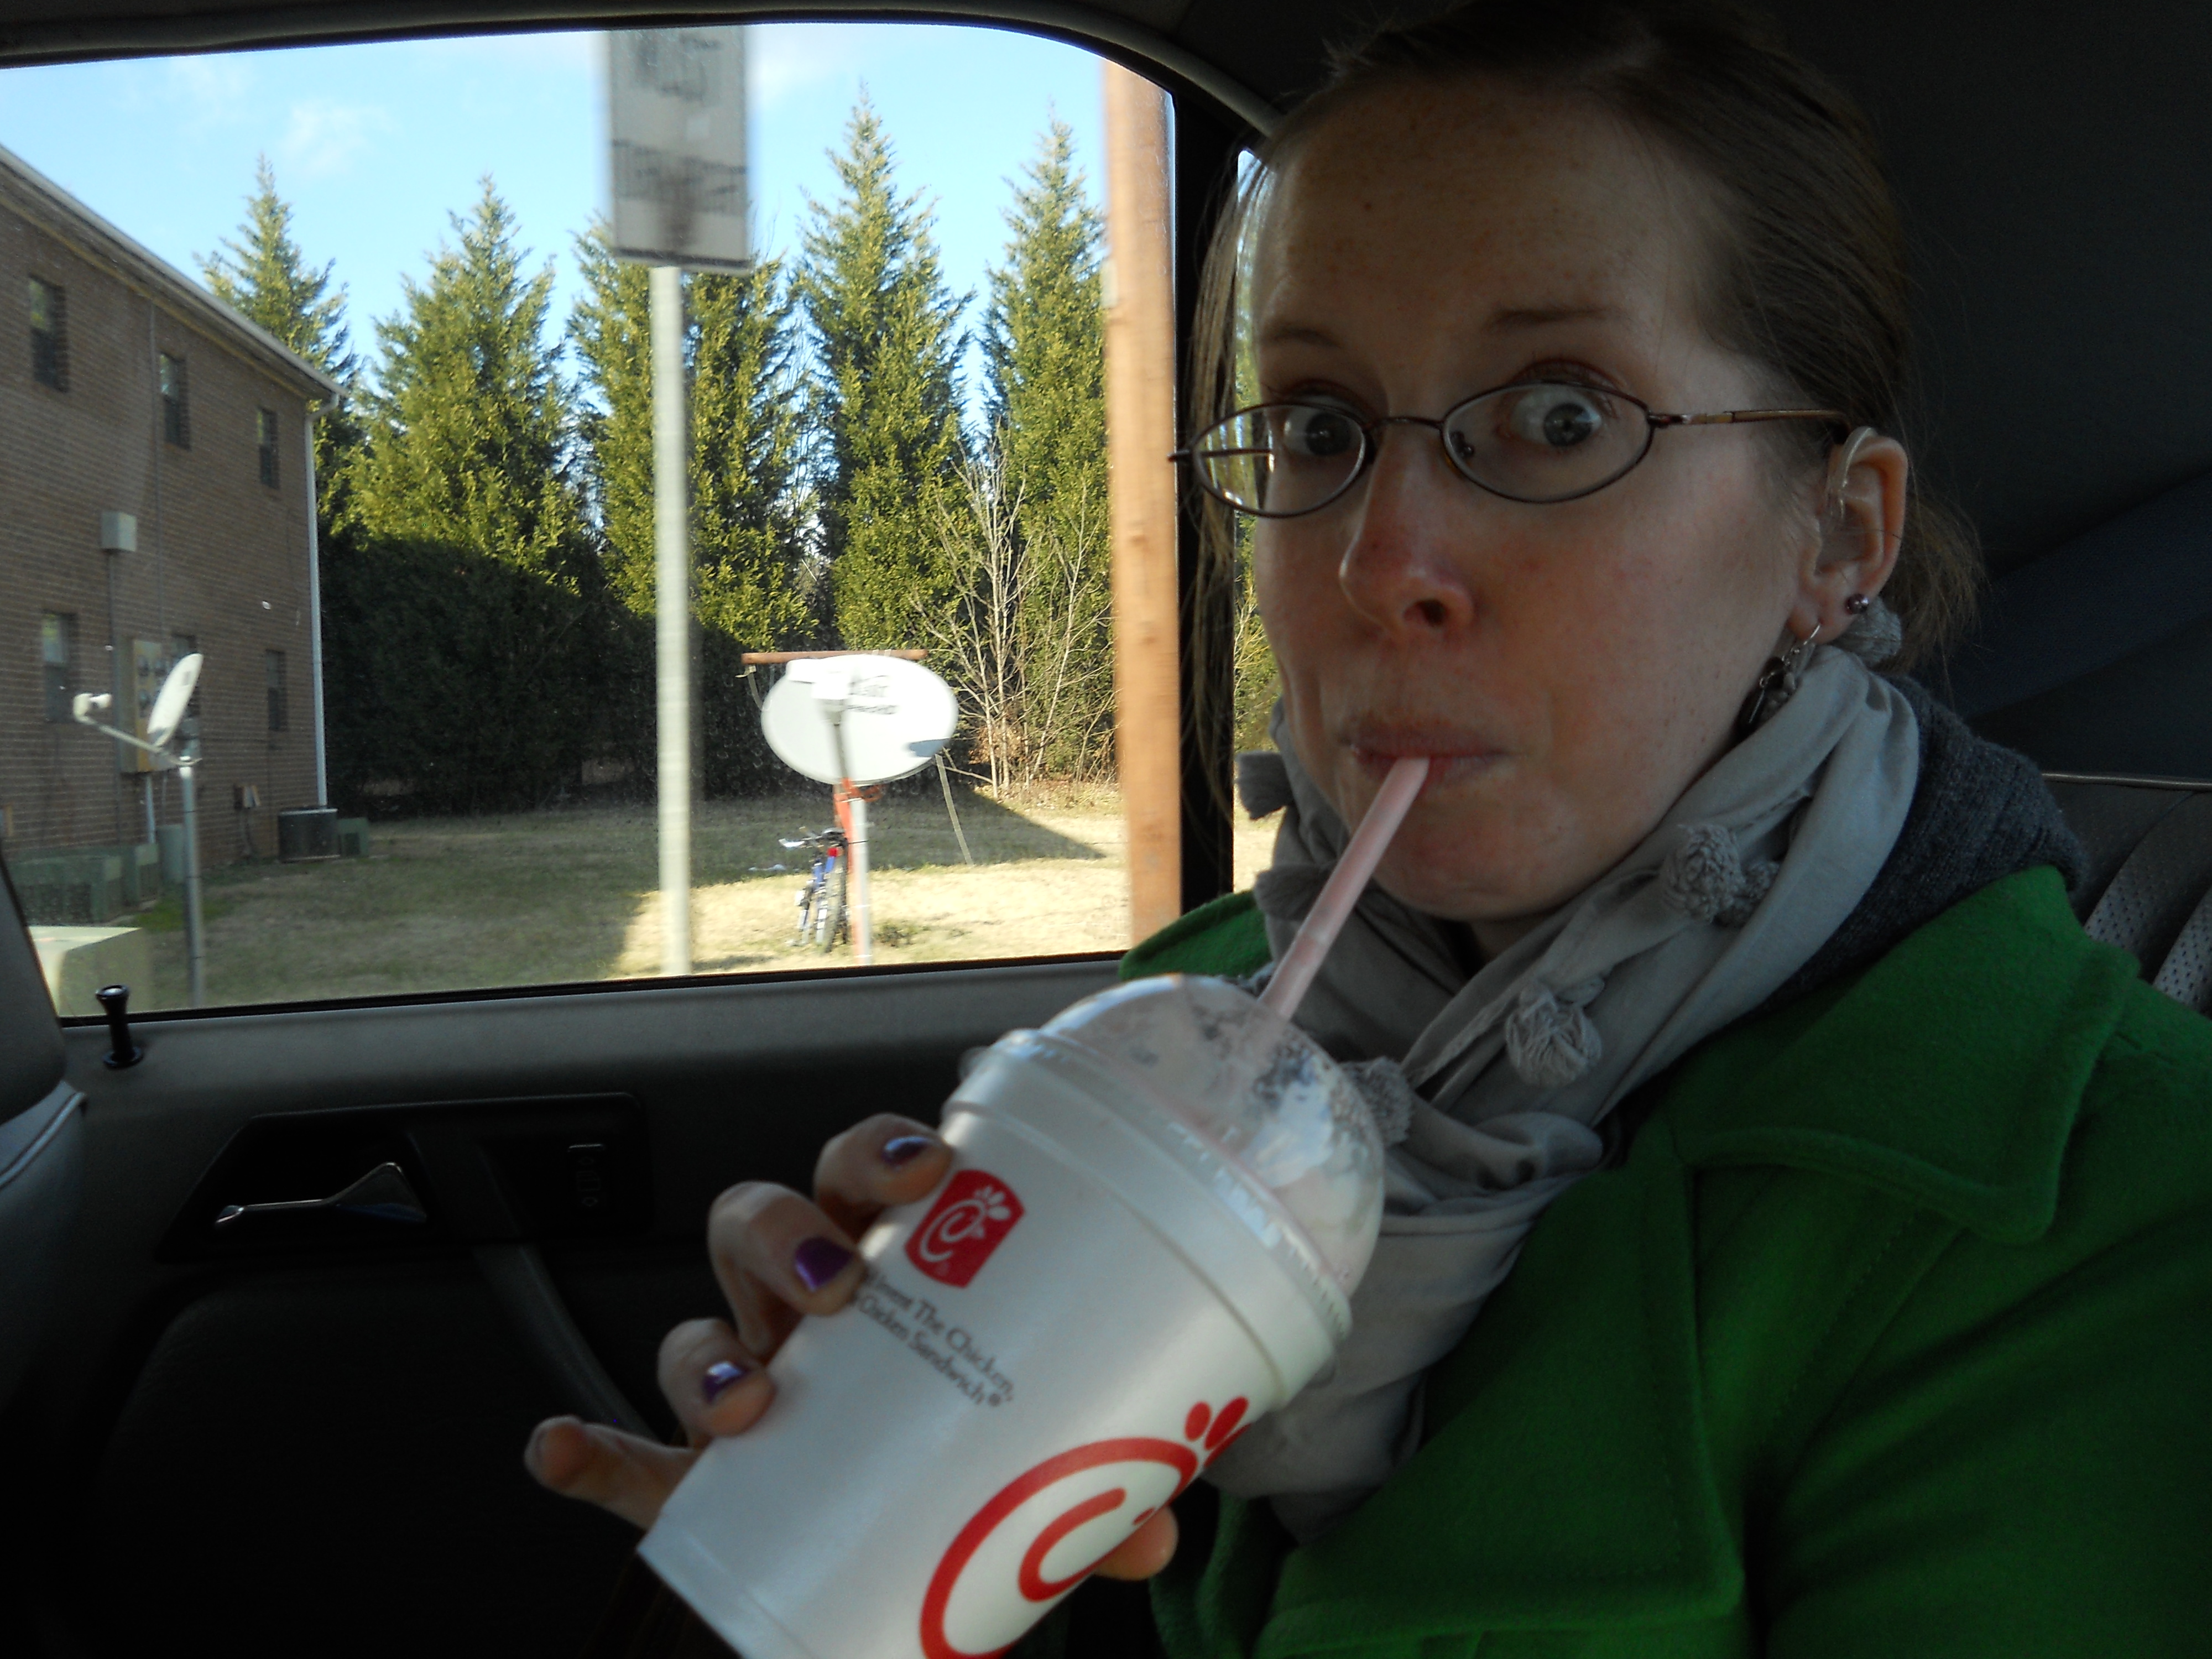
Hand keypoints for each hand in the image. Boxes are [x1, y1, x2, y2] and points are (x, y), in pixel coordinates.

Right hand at [523, 1112, 1178, 1580]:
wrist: (875, 1573)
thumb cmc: (939, 1469)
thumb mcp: (1011, 1470)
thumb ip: (1078, 1492)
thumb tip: (1147, 1529)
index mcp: (879, 1278)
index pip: (866, 1178)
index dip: (885, 1152)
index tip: (932, 1165)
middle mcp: (793, 1315)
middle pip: (763, 1221)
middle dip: (790, 1233)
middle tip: (839, 1281)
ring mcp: (732, 1391)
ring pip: (692, 1325)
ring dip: (709, 1351)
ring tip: (746, 1399)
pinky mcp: (679, 1484)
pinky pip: (619, 1452)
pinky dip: (587, 1451)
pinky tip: (565, 1448)